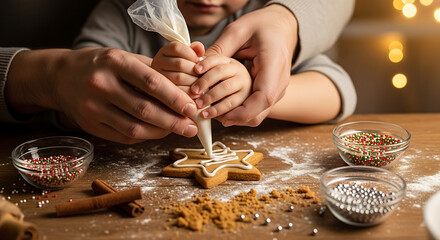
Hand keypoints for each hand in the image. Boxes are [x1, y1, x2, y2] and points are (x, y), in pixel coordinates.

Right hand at [6, 47, 198, 143]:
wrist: (61, 76)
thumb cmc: (103, 65)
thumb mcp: (125, 57)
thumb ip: (156, 68)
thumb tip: (190, 80)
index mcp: (115, 62)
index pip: (151, 82)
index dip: (175, 98)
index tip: (192, 108)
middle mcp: (101, 84)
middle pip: (144, 109)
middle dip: (173, 121)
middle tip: (191, 126)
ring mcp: (92, 106)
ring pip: (134, 128)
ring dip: (161, 132)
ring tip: (178, 130)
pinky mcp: (89, 125)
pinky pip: (123, 136)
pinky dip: (145, 136)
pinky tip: (157, 132)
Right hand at [152, 41, 204, 97]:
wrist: (176, 87)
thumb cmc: (187, 69)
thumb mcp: (189, 56)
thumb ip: (195, 50)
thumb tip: (200, 50)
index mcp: (165, 51)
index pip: (177, 48)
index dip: (191, 54)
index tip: (199, 60)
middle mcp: (157, 63)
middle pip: (180, 63)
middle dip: (195, 69)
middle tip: (203, 74)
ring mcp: (159, 78)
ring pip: (179, 77)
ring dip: (194, 80)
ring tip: (201, 83)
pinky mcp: (163, 93)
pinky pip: (179, 91)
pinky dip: (191, 92)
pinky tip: (197, 92)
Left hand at [200, 4, 297, 126]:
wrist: (281, 26)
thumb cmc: (261, 25)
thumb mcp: (237, 31)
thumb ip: (219, 50)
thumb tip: (196, 67)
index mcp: (274, 64)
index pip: (264, 97)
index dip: (244, 112)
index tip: (224, 118)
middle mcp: (279, 81)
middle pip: (260, 112)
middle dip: (233, 117)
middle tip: (207, 113)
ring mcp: (278, 89)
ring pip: (258, 115)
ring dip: (235, 118)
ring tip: (211, 112)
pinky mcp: (272, 92)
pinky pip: (257, 109)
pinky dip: (240, 113)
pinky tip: (222, 109)